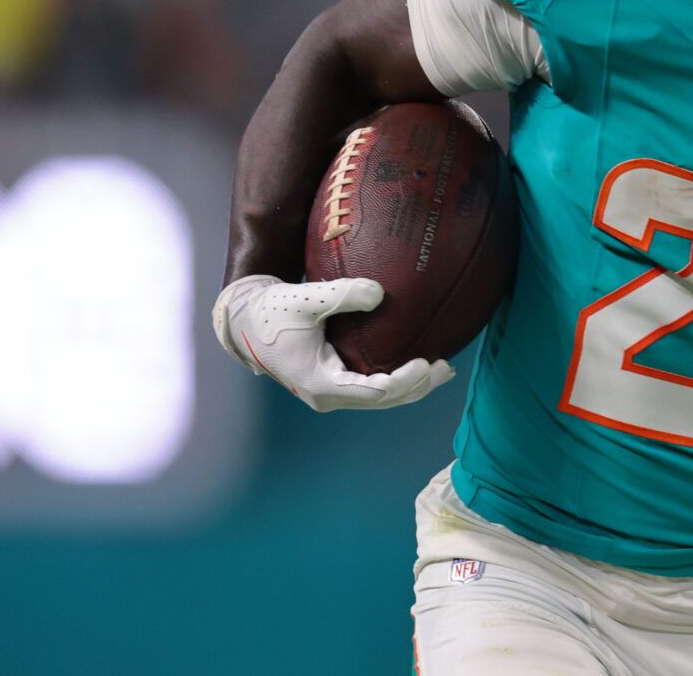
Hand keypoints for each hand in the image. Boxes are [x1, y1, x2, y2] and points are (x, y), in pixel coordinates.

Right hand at [212, 274, 455, 411]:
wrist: (247, 321)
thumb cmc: (273, 311)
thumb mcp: (305, 300)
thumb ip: (341, 295)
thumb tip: (379, 292)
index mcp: (321, 384)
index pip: (374, 392)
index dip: (404, 381)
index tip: (426, 362)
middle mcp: (327, 395)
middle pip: (383, 400)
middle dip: (417, 387)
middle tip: (445, 367)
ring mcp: (331, 392)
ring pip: (379, 398)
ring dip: (411, 386)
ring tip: (441, 369)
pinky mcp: (334, 382)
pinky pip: (372, 387)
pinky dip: (397, 379)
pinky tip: (416, 363)